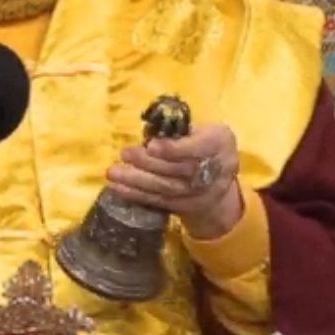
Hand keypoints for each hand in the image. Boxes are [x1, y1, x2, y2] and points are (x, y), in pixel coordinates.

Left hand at [106, 122, 243, 239]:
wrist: (221, 177)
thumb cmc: (205, 143)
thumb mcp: (202, 128)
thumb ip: (180, 130)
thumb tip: (149, 130)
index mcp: (219, 143)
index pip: (197, 148)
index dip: (174, 149)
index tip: (151, 145)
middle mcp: (213, 171)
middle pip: (179, 169)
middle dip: (149, 162)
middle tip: (125, 153)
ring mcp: (199, 192)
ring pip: (166, 187)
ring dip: (137, 180)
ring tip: (114, 173)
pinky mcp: (185, 206)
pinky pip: (159, 200)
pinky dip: (137, 194)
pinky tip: (118, 187)